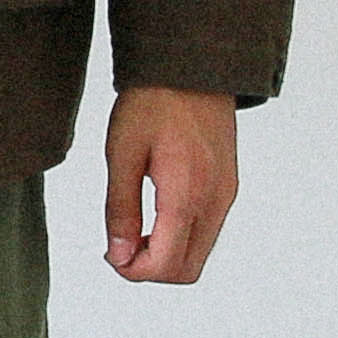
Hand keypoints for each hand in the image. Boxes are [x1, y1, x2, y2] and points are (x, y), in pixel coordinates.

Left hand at [104, 85, 238, 284]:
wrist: (191, 66)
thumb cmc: (152, 102)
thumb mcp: (122, 154)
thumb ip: (120, 210)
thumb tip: (119, 256)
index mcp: (187, 193)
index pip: (167, 264)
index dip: (134, 272)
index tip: (110, 255)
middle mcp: (215, 199)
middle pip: (188, 270)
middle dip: (150, 269)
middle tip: (119, 247)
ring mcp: (226, 194)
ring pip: (199, 253)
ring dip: (166, 255)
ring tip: (134, 230)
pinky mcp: (228, 186)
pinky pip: (208, 231)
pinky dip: (181, 238)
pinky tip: (155, 217)